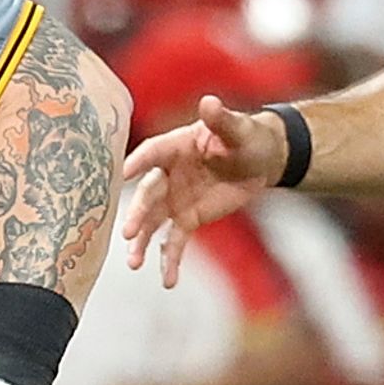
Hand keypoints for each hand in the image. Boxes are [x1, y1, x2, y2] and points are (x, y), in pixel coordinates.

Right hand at [119, 94, 288, 285]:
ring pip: (153, 223)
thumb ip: (220, 119)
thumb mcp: (237, 128)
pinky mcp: (188, 219)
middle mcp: (168, 174)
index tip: (122, 175)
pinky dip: (170, 261)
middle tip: (127, 234)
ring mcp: (175, 199)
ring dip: (143, 243)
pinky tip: (167, 281)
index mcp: (175, 146)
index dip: (137, 163)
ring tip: (134, 263)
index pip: (151, 154)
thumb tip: (209, 103)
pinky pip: (174, 242)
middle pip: (149, 195)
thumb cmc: (246, 137)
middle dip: (137, 215)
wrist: (261, 160)